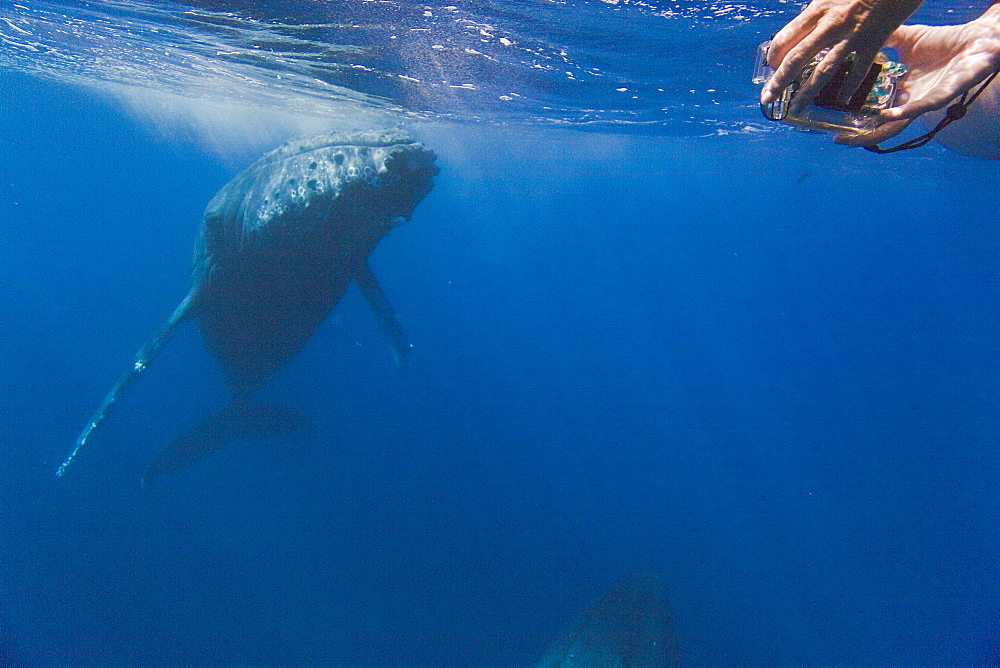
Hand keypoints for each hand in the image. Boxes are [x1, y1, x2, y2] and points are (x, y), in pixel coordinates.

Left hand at [760, 0, 922, 111]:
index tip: (770, 66)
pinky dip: (850, 87)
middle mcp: (830, 24)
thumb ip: (817, 11)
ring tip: (796, 107)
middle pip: (797, 58)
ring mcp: (852, 35)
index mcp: (817, 9)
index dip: (774, 56)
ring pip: (823, 70)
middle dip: (779, 81)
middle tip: (767, 98)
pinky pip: (859, 70)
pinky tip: (843, 100)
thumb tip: (803, 27)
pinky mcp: (874, 41)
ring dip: (807, 92)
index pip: (786, 38)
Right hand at [837, 7, 999, 146]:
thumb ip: (885, 41)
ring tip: (856, 138)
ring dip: (878, 132)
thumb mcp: (907, 39)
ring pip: (901, 125)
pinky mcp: (944, 95)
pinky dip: (905, 113)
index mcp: (903, 91)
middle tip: (840, 141)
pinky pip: (923, 108)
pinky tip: (888, 115)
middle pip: (884, 128)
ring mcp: (927, 101)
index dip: (857, 123)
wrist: (976, 37)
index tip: (836, 128)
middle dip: (861, 138)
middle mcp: (912, 101)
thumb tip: (859, 36)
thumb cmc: (945, 41)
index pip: (876, 114)